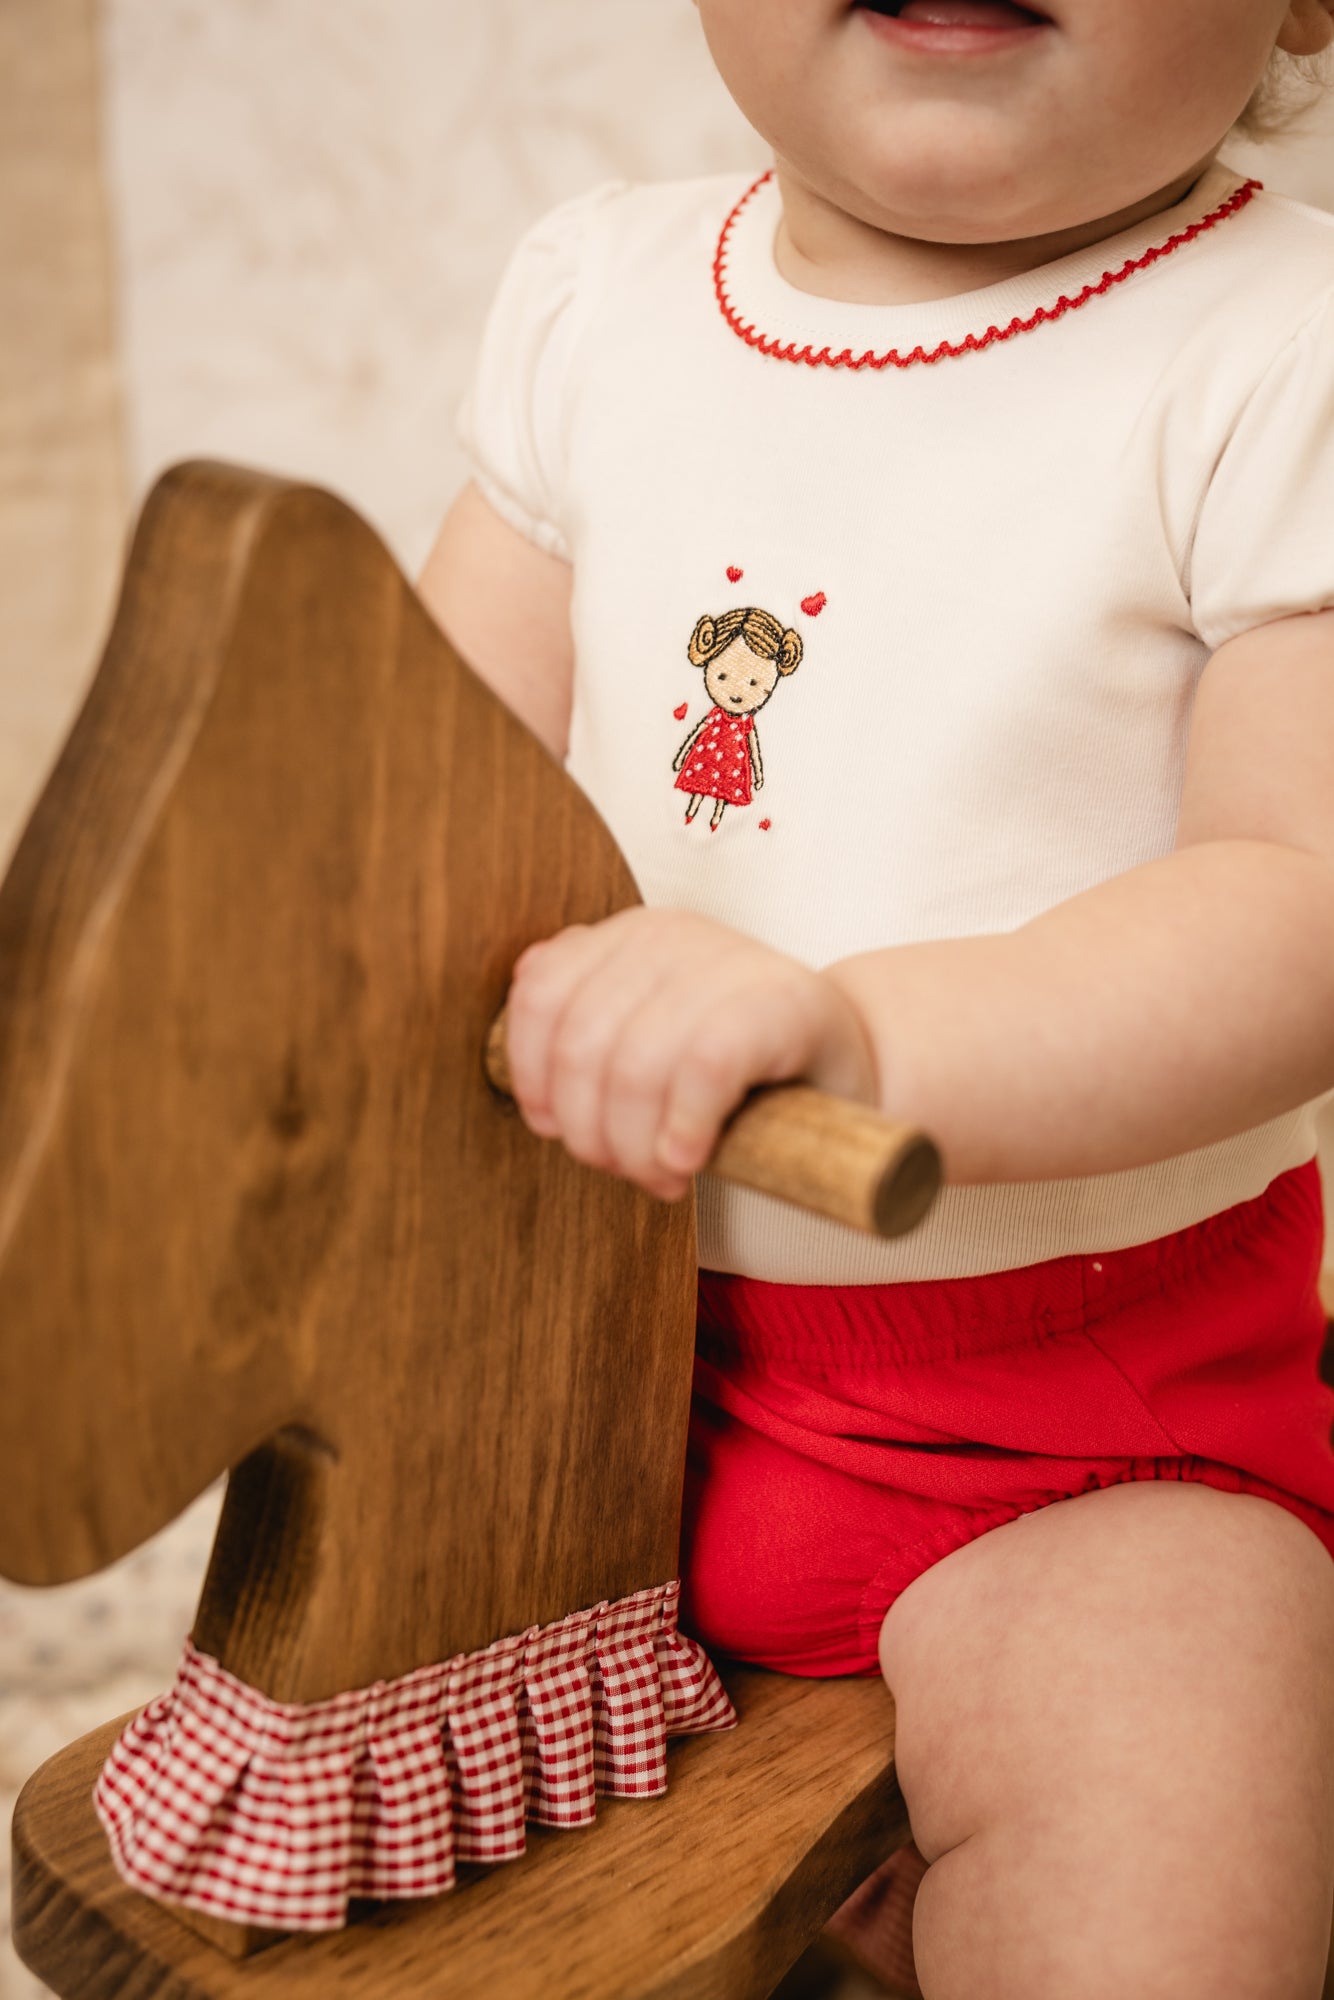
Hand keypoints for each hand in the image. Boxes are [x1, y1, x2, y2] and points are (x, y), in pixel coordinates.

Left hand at [504, 907, 877, 1200]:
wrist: (848, 1066)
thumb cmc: (737, 1071)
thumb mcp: (651, 1042)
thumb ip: (590, 1044)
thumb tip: (535, 1101)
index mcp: (627, 937)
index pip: (541, 995)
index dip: (533, 1076)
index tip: (554, 1128)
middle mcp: (670, 935)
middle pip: (582, 1046)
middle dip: (591, 1132)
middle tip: (627, 1168)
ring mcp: (728, 961)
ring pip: (634, 1067)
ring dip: (636, 1147)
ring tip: (663, 1173)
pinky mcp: (781, 1004)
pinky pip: (702, 1070)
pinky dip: (684, 1128)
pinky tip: (691, 1155)